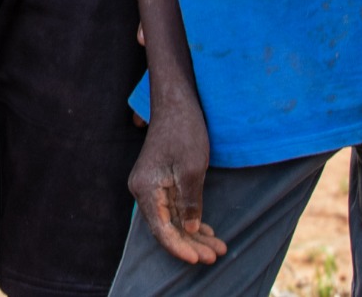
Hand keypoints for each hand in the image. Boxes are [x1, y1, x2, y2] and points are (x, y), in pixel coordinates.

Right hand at [128, 94, 224, 265]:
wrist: (177, 102)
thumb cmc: (184, 131)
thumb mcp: (191, 169)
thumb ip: (189, 202)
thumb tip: (189, 229)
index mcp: (145, 189)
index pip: (161, 229)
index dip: (180, 247)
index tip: (200, 259)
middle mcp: (143, 190)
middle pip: (166, 227)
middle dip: (191, 244)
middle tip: (215, 255)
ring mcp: (152, 186)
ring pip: (172, 219)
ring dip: (194, 235)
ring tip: (218, 248)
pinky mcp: (162, 181)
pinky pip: (174, 207)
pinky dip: (191, 220)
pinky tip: (207, 231)